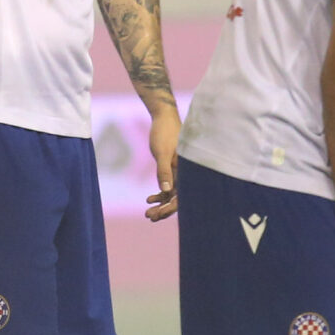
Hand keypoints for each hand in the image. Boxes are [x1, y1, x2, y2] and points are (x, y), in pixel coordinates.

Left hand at [142, 101, 180, 221]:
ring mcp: (180, 172)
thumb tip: (165, 192)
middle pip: (177, 199)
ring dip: (161, 205)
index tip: (157, 215)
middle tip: (149, 217)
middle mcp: (186, 173)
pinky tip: (148, 199)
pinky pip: (168, 187)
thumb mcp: (162, 153)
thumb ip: (164, 171)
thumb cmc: (165, 133)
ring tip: (147, 214)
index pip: (181, 196)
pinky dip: (159, 194)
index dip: (170, 208)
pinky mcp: (173, 169)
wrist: (163, 118)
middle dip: (164, 210)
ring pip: (172, 195)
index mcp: (187, 170)